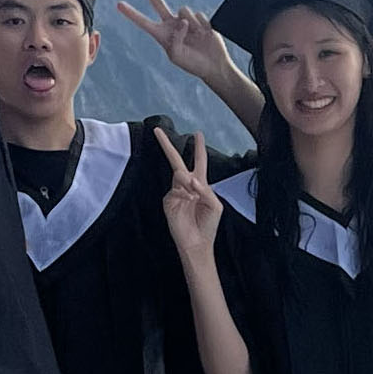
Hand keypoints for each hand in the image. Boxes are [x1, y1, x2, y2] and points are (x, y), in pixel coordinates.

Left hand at [120, 0, 254, 105]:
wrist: (213, 64)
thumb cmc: (193, 64)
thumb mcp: (177, 56)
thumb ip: (175, 40)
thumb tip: (182, 23)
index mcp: (162, 35)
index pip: (144, 22)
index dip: (132, 14)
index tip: (119, 4)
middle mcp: (171, 24)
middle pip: (158, 2)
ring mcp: (185, 20)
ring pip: (183, 10)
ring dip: (190, 22)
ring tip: (197, 36)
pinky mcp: (199, 18)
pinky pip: (198, 15)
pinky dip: (202, 25)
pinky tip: (205, 34)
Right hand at [154, 123, 221, 262]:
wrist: (196, 242)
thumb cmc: (209, 224)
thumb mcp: (215, 205)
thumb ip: (205, 189)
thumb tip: (189, 178)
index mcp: (201, 184)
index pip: (199, 161)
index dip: (198, 147)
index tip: (197, 133)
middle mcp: (187, 185)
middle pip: (176, 161)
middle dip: (167, 146)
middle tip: (158, 131)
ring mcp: (176, 192)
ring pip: (178, 175)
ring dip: (186, 181)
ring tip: (193, 197)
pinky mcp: (168, 200)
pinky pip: (174, 190)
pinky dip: (182, 193)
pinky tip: (188, 202)